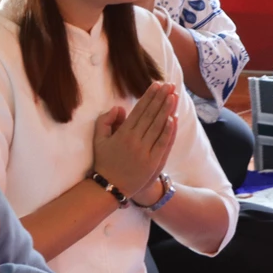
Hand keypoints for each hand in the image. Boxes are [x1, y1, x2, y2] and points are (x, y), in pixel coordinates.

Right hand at [91, 82, 177, 197]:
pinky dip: (168, 130)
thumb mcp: (98, 140)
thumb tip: (119, 108)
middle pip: (150, 115)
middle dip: (160, 98)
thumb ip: (105, 121)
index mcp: (122, 133)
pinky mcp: (152, 162)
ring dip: (166, 110)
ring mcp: (144, 151)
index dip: (148, 96)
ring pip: (157, 126)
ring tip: (173, 96)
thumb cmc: (104, 163)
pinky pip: (162, 143)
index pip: (139, 110)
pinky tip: (173, 118)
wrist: (109, 187)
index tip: (156, 85)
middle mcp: (134, 140)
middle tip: (169, 85)